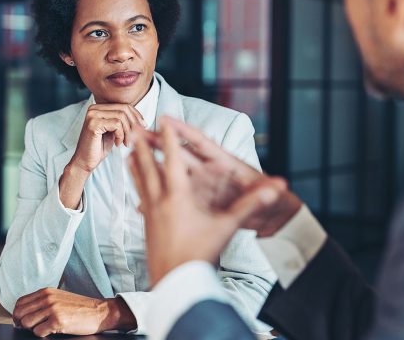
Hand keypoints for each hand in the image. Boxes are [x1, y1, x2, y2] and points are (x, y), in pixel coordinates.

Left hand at [12, 288, 135, 336]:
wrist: (100, 311)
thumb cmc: (81, 307)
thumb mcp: (60, 297)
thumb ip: (43, 301)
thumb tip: (25, 314)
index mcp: (46, 292)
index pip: (20, 302)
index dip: (18, 314)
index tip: (22, 321)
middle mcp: (47, 298)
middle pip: (19, 313)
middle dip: (21, 323)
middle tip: (31, 328)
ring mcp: (52, 309)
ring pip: (26, 323)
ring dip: (32, 329)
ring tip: (44, 328)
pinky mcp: (58, 321)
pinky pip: (38, 332)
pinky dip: (42, 334)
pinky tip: (53, 331)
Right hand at [71, 104, 145, 172]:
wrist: (85, 162)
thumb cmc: (100, 147)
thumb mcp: (114, 131)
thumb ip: (123, 122)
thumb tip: (140, 119)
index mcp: (99, 108)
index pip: (124, 105)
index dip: (136, 116)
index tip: (144, 126)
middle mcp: (94, 108)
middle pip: (124, 109)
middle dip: (134, 124)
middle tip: (136, 137)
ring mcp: (92, 115)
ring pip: (121, 117)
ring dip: (128, 132)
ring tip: (126, 143)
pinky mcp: (93, 124)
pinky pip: (116, 124)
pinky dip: (121, 135)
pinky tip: (117, 144)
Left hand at [129, 121, 274, 284]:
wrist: (176, 282)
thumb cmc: (201, 254)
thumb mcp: (226, 228)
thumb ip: (250, 206)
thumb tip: (275, 192)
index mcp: (179, 197)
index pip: (174, 160)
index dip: (169, 138)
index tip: (162, 120)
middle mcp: (160, 201)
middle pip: (148, 167)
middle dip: (143, 146)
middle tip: (134, 129)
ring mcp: (150, 214)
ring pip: (139, 182)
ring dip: (135, 164)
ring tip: (127, 152)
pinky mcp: (147, 226)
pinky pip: (139, 198)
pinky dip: (136, 186)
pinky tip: (135, 188)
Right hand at [143, 117, 302, 236]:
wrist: (272, 216)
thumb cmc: (272, 200)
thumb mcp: (270, 196)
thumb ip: (270, 191)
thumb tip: (282, 185)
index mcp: (227, 165)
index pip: (202, 143)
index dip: (185, 132)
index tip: (166, 119)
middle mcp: (212, 171)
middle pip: (181, 154)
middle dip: (160, 142)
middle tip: (138, 132)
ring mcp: (204, 185)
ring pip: (174, 172)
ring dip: (154, 165)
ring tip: (131, 157)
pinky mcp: (201, 201)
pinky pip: (177, 196)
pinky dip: (161, 198)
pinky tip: (140, 202)